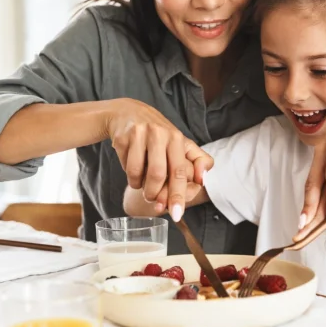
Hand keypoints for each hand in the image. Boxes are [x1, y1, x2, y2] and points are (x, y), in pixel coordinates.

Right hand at [106, 98, 212, 220]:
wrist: (127, 113)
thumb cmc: (158, 134)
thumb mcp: (179, 142)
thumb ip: (196, 160)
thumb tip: (202, 180)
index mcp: (177, 138)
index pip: (180, 171)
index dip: (179, 195)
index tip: (177, 213)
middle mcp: (160, 134)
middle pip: (158, 174)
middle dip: (155, 194)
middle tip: (153, 201)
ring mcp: (140, 134)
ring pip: (138, 173)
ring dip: (139, 186)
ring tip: (142, 185)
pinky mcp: (124, 137)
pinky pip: (126, 167)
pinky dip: (129, 176)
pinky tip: (132, 170)